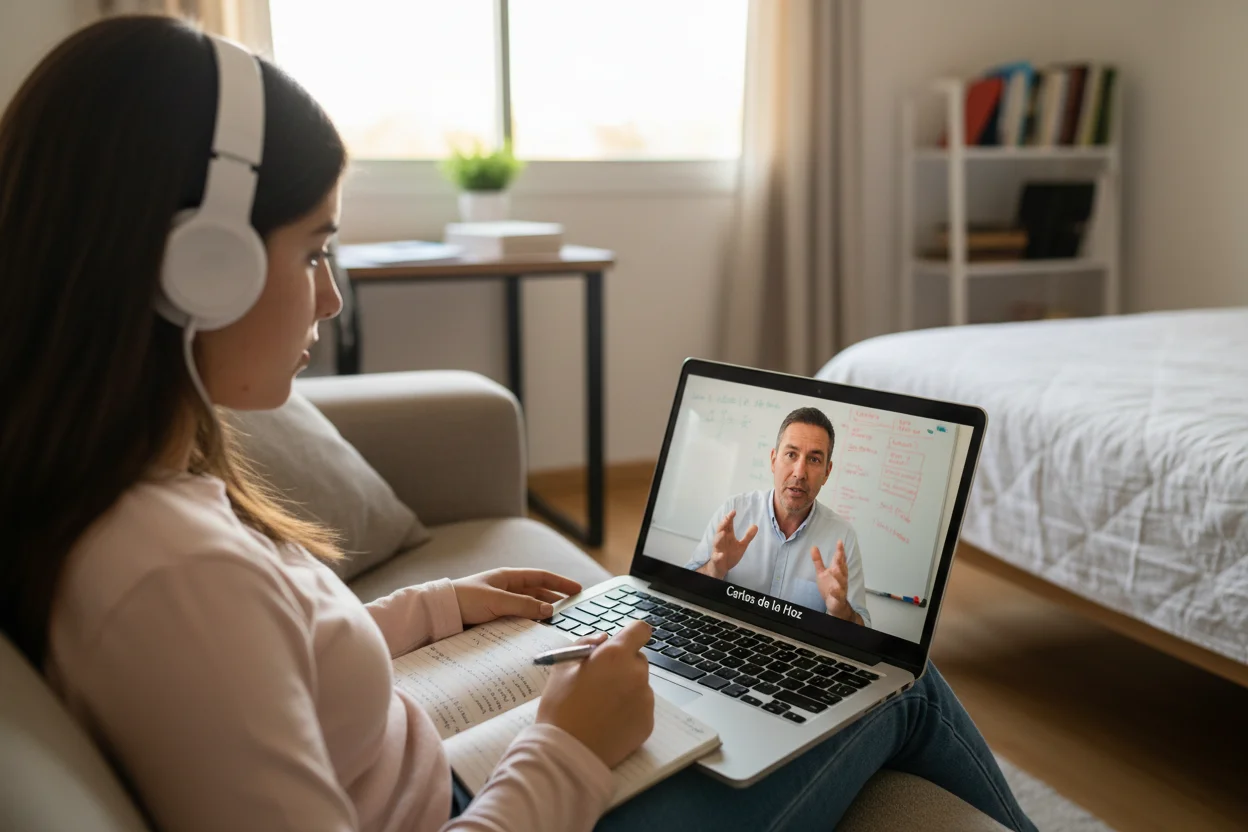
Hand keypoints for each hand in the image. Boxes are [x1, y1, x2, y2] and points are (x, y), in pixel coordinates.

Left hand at [450, 568, 581, 625]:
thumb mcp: (496, 601)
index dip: (560, 583)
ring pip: (529, 609)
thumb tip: (549, 610)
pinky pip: (518, 620)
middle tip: (572, 611)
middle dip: (556, 601)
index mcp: (508, 578)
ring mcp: (501, 604)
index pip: (541, 577)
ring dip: (543, 615)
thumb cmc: (465, 599)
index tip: (578, 589)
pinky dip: (529, 625)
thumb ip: (523, 605)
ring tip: (558, 624)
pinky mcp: (495, 619)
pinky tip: (537, 633)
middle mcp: (507, 589)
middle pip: (538, 594)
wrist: (439, 613)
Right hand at [537, 620, 654, 767]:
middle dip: (623, 666)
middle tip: (601, 682)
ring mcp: (645, 700)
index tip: (623, 643)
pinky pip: (641, 709)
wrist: (565, 752)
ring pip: (640, 685)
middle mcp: (636, 674)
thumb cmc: (560, 707)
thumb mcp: (562, 666)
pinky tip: (608, 722)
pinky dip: (629, 712)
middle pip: (638, 660)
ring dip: (626, 690)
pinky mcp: (648, 722)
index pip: (640, 630)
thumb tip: (603, 639)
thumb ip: (585, 643)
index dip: (631, 635)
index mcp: (615, 655)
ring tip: (601, 707)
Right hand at [696, 510, 757, 578]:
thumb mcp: (741, 545)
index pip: (727, 525)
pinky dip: (718, 556)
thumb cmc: (729, 555)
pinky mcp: (716, 559)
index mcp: (727, 536)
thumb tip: (755, 525)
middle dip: (723, 523)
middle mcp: (721, 541)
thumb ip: (747, 536)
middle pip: (720, 530)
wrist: (721, 568)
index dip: (730, 518)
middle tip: (728, 517)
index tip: (734, 511)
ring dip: (719, 537)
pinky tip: (721, 555)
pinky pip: (716, 557)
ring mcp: (717, 550)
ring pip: (716, 542)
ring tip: (723, 533)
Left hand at [810, 541, 861, 623]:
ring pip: (842, 582)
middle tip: (839, 553)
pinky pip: (838, 596)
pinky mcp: (839, 599)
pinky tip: (833, 589)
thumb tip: (813, 547)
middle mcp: (841, 579)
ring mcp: (841, 589)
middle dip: (840, 561)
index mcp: (838, 572)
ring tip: (835, 569)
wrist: (836, 605)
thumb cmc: (830, 587)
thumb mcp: (822, 572)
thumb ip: (818, 561)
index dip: (840, 551)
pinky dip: (836, 593)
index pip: (840, 560)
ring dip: (839, 576)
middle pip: (842, 569)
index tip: (839, 542)